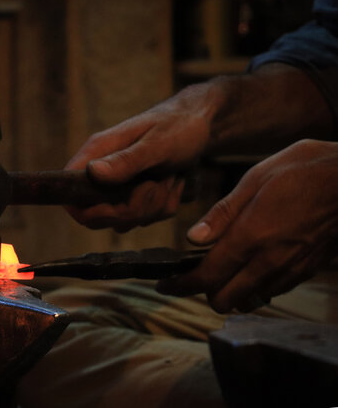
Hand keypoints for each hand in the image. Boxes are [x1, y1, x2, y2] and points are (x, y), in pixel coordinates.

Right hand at [65, 82, 219, 230]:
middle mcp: (102, 171)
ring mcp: (118, 187)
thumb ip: (126, 160)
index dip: (87, 210)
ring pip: (125, 220)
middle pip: (98, 215)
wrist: (201, 124)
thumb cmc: (179, 125)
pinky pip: (145, 219)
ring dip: (153, 206)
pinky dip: (164, 206)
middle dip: (132, 209)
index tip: (117, 206)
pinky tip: (172, 182)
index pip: (70, 193)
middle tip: (155, 185)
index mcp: (97, 153)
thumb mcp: (157, 143)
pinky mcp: (135, 196)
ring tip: (168, 177)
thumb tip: (93, 172)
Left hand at [157, 139, 337, 312]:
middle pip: (225, 300)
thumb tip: (194, 238)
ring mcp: (290, 269)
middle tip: (194, 274)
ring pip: (249, 300)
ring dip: (231, 291)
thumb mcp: (254, 180)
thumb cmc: (303, 171)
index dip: (181, 285)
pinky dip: (255, 286)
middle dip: (204, 291)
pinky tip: (251, 264)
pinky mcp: (307, 270)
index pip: (207, 277)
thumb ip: (222, 214)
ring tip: (222, 268)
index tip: (165, 285)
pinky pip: (271, 291)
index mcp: (251, 237)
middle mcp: (270, 261)